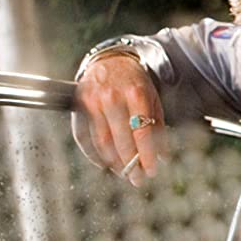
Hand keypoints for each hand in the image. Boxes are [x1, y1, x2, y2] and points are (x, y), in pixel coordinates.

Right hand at [73, 54, 165, 187]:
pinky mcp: (78, 106)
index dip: (147, 154)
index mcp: (136, 93)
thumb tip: (162, 156)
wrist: (109, 61)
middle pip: (121, 140)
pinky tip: (105, 164)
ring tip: (124, 174)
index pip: (142, 131)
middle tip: (138, 179)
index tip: (152, 171)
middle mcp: (112, 97)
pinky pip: (83, 137)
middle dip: (131, 164)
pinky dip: (93, 154)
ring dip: (114, 163)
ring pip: (102, 142)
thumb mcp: (152, 97)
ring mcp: (92, 101)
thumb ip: (157, 124)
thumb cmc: (135, 83)